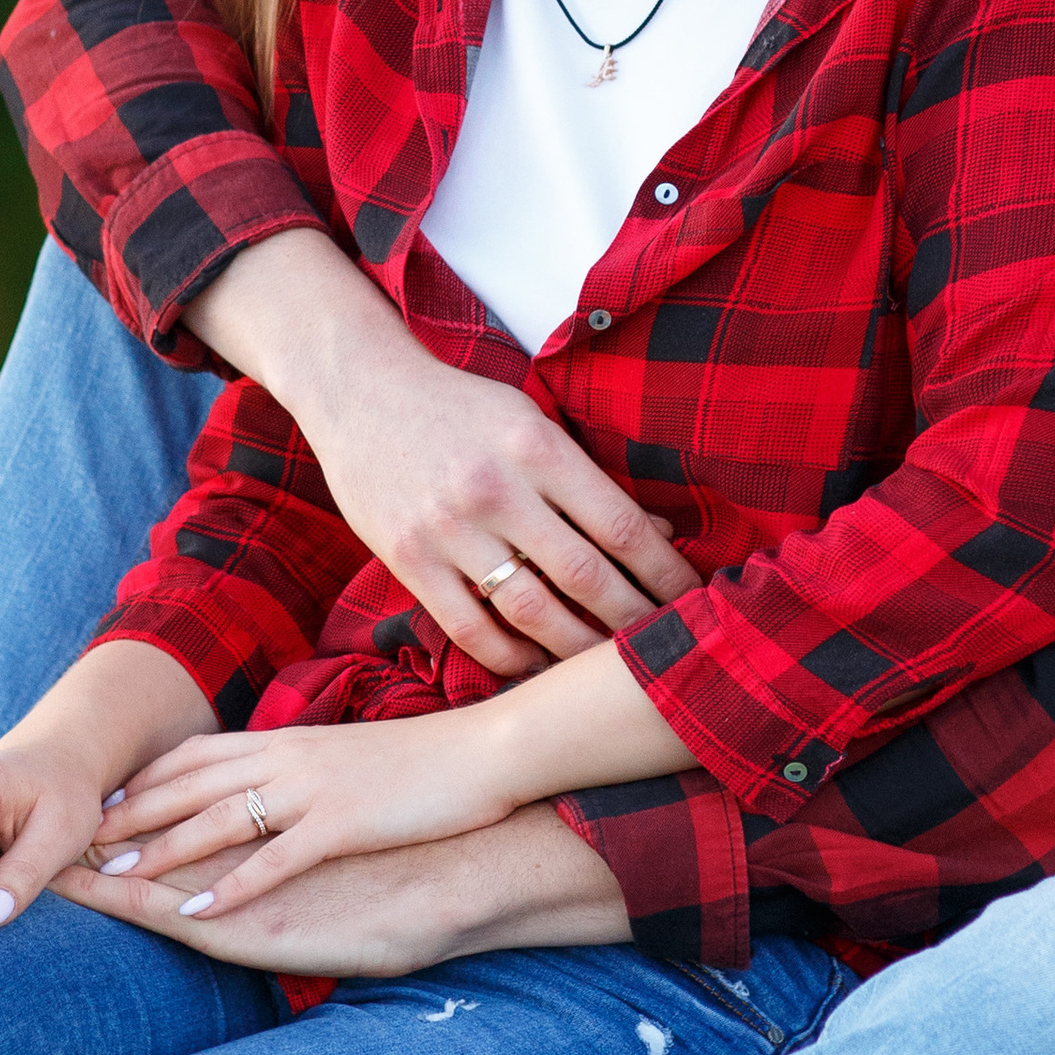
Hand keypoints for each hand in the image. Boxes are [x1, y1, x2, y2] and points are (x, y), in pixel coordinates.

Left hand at [94, 704, 522, 918]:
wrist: (483, 753)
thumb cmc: (419, 761)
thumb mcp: (343, 756)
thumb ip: (299, 768)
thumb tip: (268, 782)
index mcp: (286, 741)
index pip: (196, 755)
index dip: (143, 780)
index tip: (99, 803)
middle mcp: (287, 758)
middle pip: (189, 783)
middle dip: (130, 812)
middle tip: (77, 838)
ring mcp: (312, 790)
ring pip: (218, 818)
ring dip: (163, 846)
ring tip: (116, 872)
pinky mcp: (343, 823)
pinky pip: (276, 859)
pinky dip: (233, 884)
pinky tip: (199, 910)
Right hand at [186, 233, 698, 673]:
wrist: (359, 390)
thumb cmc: (459, 408)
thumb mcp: (529, 421)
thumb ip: (586, 478)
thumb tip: (662, 533)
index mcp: (537, 446)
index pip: (621, 525)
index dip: (667, 572)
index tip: (694, 599)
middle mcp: (495, 488)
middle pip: (586, 577)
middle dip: (635, 620)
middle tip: (663, 645)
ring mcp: (448, 528)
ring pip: (532, 612)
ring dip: (579, 648)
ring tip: (607, 664)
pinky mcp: (408, 559)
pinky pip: (469, 629)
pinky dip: (510, 657)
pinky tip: (536, 664)